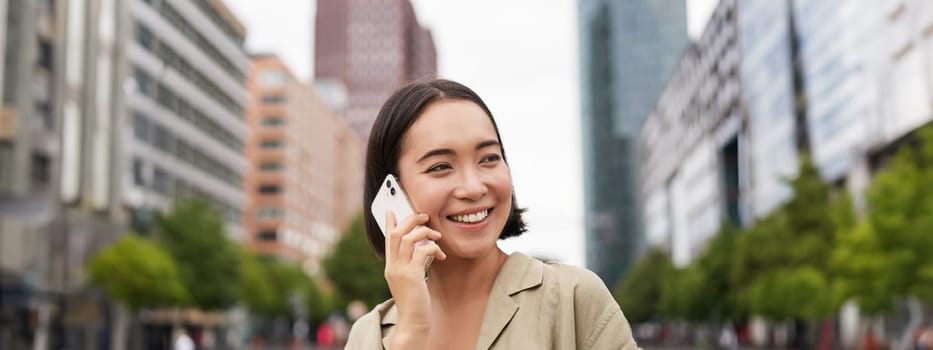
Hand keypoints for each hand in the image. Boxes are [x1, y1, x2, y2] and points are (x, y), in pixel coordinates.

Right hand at [383, 211, 446, 347]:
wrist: (413, 321)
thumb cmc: (416, 301)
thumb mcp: (413, 277)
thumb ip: (416, 261)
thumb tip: (426, 245)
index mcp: (391, 266)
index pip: (388, 239)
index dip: (389, 223)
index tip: (391, 210)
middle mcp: (392, 267)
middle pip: (397, 233)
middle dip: (411, 220)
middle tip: (424, 216)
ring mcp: (400, 271)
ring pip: (408, 239)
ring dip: (424, 232)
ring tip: (436, 236)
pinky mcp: (412, 276)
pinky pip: (422, 252)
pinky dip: (432, 248)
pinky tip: (440, 254)